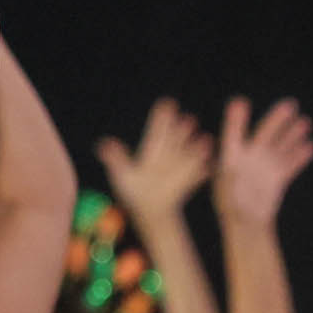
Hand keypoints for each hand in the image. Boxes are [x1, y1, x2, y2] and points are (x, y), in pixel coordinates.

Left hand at [97, 97, 213, 225]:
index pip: (157, 131)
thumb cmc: (134, 190)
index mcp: (152, 149)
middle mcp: (168, 155)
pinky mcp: (190, 180)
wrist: (150, 209)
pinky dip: (202, 171)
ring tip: (205, 140)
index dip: (162, 118)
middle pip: (175, 139)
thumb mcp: (122, 173)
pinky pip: (198, 174)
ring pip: (189, 155)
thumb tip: (103, 144)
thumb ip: (116, 158)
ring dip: (196, 149)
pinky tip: (209, 166)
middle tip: (189, 119)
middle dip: (182, 130)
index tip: (167, 103)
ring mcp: (180, 167)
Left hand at [213, 94, 312, 225]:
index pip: (233, 134)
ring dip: (292, 134)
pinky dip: (300, 156)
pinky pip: (291, 164)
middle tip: (290, 105)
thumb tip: (230, 171)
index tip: (240, 102)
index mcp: (231, 158)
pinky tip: (311, 146)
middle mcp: (250, 158)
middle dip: (277, 120)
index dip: (237, 119)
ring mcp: (266, 166)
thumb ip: (231, 182)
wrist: (247, 225)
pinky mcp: (278, 177)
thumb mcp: (227, 196)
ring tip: (305, 122)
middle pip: (264, 134)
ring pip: (281, 146)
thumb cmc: (232, 211)